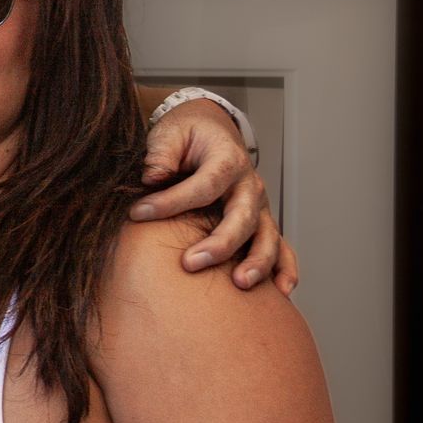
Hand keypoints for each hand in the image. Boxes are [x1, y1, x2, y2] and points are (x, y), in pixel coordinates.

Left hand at [133, 97, 297, 293]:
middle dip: (220, 243)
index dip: (171, 201)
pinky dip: (284, 269)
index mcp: (227, 160)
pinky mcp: (261, 223)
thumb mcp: (170, 133)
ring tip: (240, 283)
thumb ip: (161, 153)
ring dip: (257, 261)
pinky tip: (281, 291)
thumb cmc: (187, 136)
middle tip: (190, 263)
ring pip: (267, 236)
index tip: (137, 213)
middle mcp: (249, 186)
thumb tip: (152, 177)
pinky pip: (281, 247)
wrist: (210, 131)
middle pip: (242, 217)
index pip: (203, 186)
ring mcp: (259, 207)